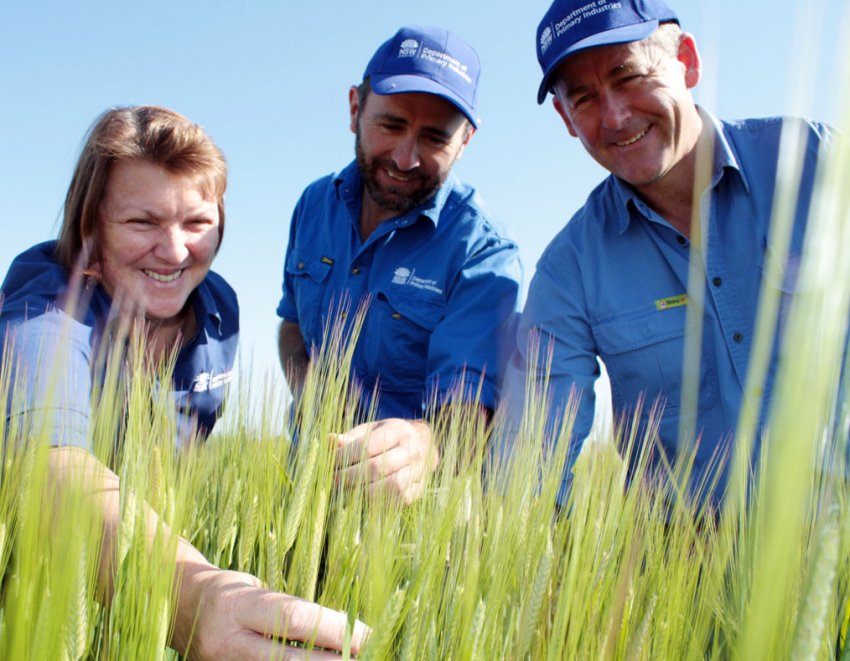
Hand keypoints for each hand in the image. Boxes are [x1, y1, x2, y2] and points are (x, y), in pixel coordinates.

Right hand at [174, 562, 369, 659]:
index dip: (335, 629)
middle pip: (290, 659)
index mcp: (236, 605)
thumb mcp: (256, 588)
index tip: (368, 634)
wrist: (176, 607)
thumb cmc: (227, 590)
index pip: (295, 619)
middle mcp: (227, 641)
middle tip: (366, 657)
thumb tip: (342, 630)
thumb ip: (290, 611)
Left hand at [332, 418, 438, 503]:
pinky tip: (362, 498)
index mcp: (399, 430)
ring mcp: (419, 471)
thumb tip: (330, 440)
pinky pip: (398, 500)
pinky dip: (378, 502)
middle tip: (334, 480)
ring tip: (346, 490)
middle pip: (377, 468)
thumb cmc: (388, 437)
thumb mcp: (371, 430)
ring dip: (364, 492)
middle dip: (350, 476)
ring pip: (391, 486)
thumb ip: (351, 437)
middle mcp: (412, 450)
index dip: (345, 456)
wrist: (421, 445)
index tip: (331, 463)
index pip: (368, 446)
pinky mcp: (419, 490)